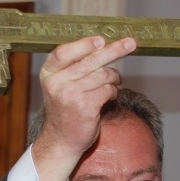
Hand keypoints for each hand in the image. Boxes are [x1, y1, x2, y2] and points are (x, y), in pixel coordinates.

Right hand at [33, 36, 136, 180]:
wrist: (62, 140)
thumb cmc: (66, 110)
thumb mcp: (61, 85)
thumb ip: (74, 67)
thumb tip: (101, 45)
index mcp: (48, 73)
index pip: (64, 51)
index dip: (84, 44)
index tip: (101, 40)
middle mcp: (57, 83)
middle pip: (90, 60)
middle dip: (115, 50)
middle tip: (131, 43)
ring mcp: (70, 95)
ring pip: (103, 75)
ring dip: (114, 79)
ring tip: (113, 84)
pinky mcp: (85, 107)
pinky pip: (108, 90)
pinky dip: (113, 92)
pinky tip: (109, 98)